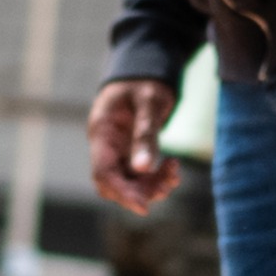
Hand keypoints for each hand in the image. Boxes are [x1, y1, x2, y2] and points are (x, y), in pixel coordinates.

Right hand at [89, 78, 178, 214]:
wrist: (146, 68)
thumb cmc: (146, 80)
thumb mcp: (149, 102)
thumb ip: (146, 134)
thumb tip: (143, 169)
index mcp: (102, 132)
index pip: (103, 173)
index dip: (122, 193)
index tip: (144, 207)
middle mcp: (106, 145)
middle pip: (113, 183)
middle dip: (139, 191)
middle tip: (167, 184)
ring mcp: (117, 149)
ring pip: (128, 182)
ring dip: (150, 186)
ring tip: (174, 174)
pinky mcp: (129, 151)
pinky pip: (139, 174)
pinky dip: (156, 177)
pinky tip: (172, 168)